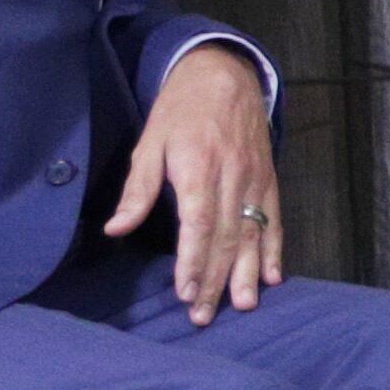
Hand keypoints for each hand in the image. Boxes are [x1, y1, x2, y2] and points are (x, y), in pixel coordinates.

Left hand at [103, 42, 280, 325]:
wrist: (225, 73)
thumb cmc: (180, 110)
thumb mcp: (150, 142)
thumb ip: (138, 189)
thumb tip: (116, 229)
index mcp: (198, 166)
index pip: (198, 222)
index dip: (192, 260)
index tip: (184, 292)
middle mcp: (231, 176)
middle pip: (225, 236)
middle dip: (214, 279)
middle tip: (203, 316)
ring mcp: (254, 178)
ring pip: (252, 233)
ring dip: (247, 273)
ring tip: (243, 306)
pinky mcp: (268, 179)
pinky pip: (273, 219)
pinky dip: (274, 249)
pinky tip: (272, 277)